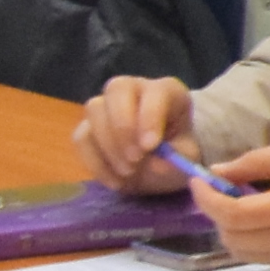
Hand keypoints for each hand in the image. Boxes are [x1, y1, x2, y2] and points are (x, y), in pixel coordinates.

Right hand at [76, 77, 194, 190]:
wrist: (161, 166)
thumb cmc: (178, 154)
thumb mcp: (188, 159)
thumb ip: (176, 160)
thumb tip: (153, 164)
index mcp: (167, 91)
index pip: (154, 92)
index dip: (149, 117)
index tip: (150, 146)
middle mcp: (134, 89)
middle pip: (117, 90)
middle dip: (123, 128)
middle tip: (135, 159)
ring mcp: (106, 105)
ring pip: (95, 110)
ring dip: (109, 146)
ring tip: (129, 172)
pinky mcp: (87, 126)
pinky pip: (81, 137)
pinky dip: (96, 162)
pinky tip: (116, 180)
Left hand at [198, 139, 269, 270]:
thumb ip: (260, 161)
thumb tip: (218, 173)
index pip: (232, 214)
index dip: (207, 200)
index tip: (199, 183)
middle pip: (233, 238)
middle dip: (218, 216)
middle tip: (223, 195)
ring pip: (245, 254)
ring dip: (236, 231)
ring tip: (247, 210)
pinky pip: (269, 260)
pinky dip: (260, 242)